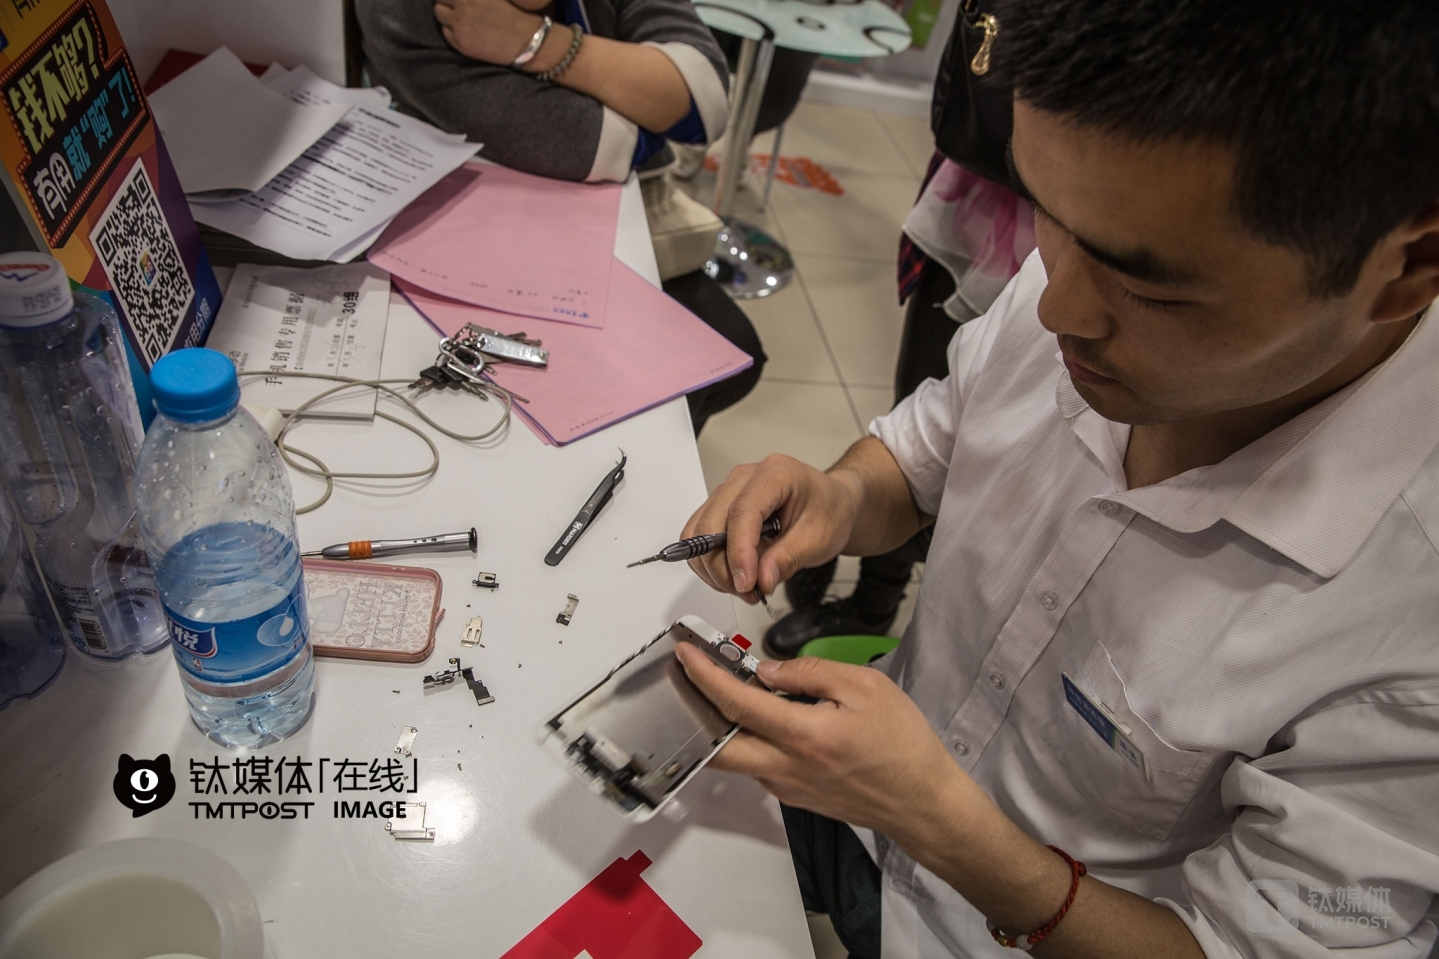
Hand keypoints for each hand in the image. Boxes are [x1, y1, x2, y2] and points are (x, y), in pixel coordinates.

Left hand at [434, 0, 543, 65]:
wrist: (526, 41)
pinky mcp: (460, 42)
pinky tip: (465, 32)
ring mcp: (460, 23)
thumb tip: (461, 1)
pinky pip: (446, 33)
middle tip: (456, 8)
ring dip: (446, 15)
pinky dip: (452, 31)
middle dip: (446, 2)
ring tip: (460, 19)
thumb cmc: (515, 15)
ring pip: (439, 14)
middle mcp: (463, 3)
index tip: (457, 2)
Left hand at [675, 645, 977, 842]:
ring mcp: (786, 788)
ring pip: (735, 758)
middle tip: (685, 675)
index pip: (737, 704)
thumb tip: (766, 670)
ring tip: (719, 688)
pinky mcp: (793, 797)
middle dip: (691, 708)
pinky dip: (746, 740)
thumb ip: (810, 674)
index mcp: (804, 736)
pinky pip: (758, 766)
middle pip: (716, 746)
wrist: (922, 801)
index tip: (685, 653)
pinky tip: (757, 716)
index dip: (704, 676)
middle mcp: (786, 768)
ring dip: (719, 725)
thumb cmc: (903, 742)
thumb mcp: (865, 687)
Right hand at [681, 454, 861, 600]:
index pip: (742, 512)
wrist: (831, 504)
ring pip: (699, 533)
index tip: (746, 582)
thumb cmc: (829, 510)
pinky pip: (700, 538)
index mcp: (775, 474)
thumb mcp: (820, 538)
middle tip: (747, 591)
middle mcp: (744, 478)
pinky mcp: (721, 509)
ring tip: (744, 586)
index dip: (739, 551)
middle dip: (723, 566)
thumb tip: (761, 580)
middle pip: (711, 523)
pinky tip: (734, 575)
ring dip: (714, 568)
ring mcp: (729, 492)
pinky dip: (711, 563)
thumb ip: (788, 559)